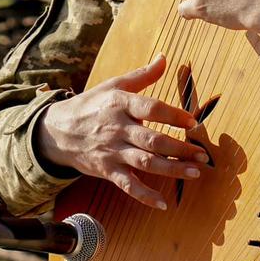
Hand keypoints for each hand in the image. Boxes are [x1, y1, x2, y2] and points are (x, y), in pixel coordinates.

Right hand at [36, 54, 209, 209]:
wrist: (57, 130)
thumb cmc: (91, 105)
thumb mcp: (114, 85)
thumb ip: (143, 75)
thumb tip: (164, 57)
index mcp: (120, 103)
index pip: (151, 108)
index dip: (174, 115)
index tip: (193, 122)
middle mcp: (117, 128)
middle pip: (152, 140)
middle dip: (180, 149)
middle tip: (202, 155)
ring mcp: (112, 151)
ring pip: (145, 163)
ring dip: (171, 170)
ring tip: (194, 173)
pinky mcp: (106, 170)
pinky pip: (128, 185)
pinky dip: (145, 195)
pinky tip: (163, 203)